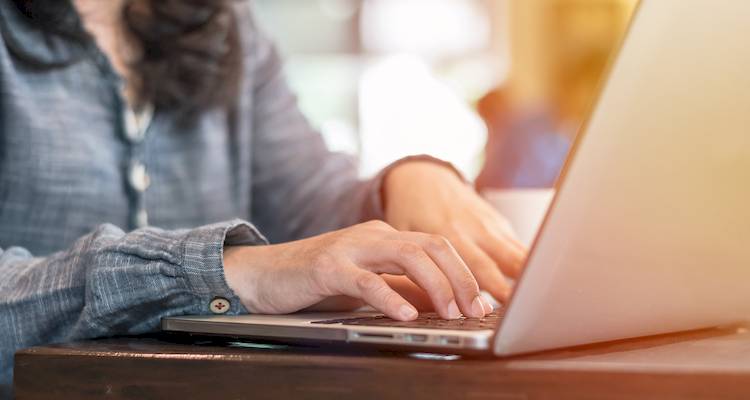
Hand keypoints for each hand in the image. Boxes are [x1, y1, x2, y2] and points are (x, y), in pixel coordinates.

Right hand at [223, 221, 493, 319]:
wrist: (263, 273)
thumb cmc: (317, 281)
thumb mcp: (368, 283)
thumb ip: (402, 288)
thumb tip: (443, 304)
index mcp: (386, 237)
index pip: (438, 246)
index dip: (466, 273)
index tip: (485, 303)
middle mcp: (373, 236)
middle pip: (431, 245)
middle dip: (461, 277)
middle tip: (478, 310)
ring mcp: (350, 247)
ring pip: (407, 255)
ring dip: (436, 285)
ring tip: (451, 313)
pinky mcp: (327, 266)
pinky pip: (365, 279)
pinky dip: (389, 297)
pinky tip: (405, 315)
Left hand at [383, 161, 527, 301]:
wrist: (424, 177)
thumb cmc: (410, 210)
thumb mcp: (404, 236)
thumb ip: (417, 265)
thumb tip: (421, 304)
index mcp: (449, 233)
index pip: (475, 266)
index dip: (490, 288)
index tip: (499, 309)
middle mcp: (474, 228)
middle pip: (502, 261)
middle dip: (513, 289)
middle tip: (522, 313)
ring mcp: (489, 224)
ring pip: (517, 252)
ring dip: (527, 277)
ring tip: (536, 301)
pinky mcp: (498, 221)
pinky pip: (517, 246)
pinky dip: (527, 265)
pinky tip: (533, 285)